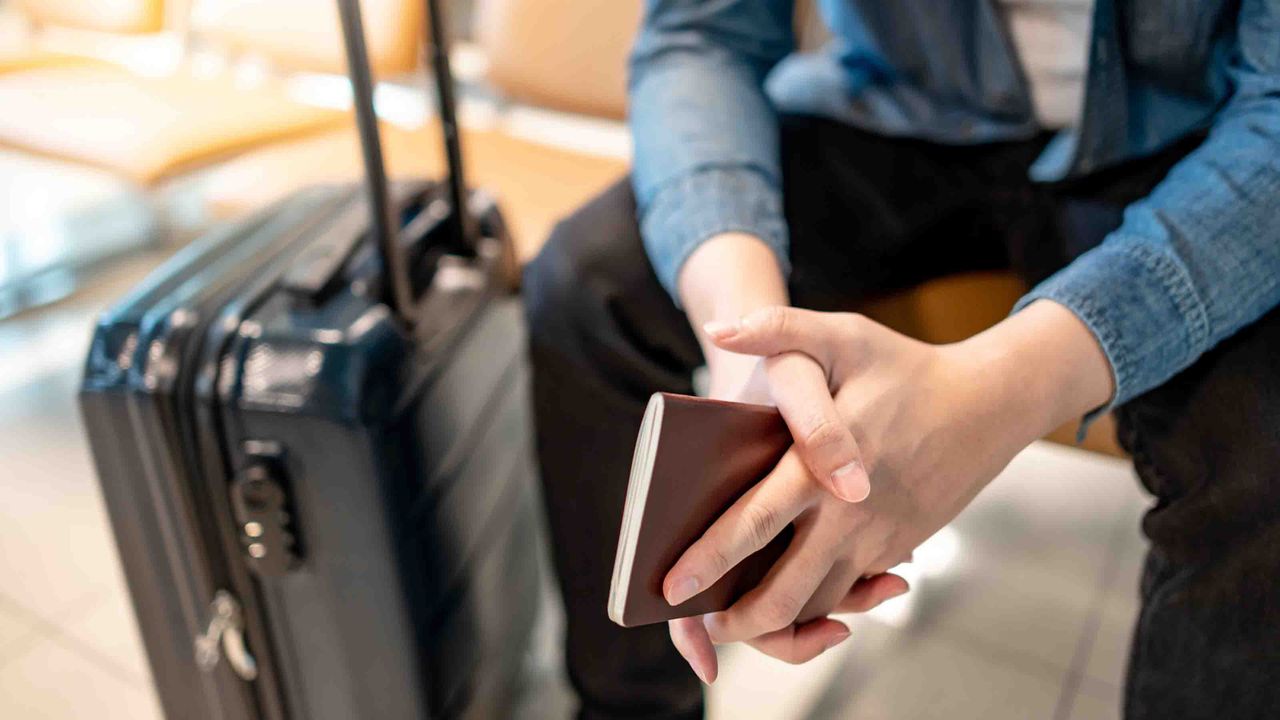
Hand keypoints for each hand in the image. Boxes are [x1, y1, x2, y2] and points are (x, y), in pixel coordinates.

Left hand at [665, 301, 1114, 681]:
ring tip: (738, 621)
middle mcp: (846, 518)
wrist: (990, 404)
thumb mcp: (843, 334)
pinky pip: (850, 595)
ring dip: (778, 625)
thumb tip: (719, 329)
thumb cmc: (906, 367)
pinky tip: (793, 602)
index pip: (751, 525)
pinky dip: (820, 609)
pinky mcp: (895, 551)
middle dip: (738, 622)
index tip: (670, 586)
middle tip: (705, 624)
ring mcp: (876, 542)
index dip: (707, 560)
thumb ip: (778, 327)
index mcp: (819, 471)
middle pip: (783, 595)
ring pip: (819, 608)